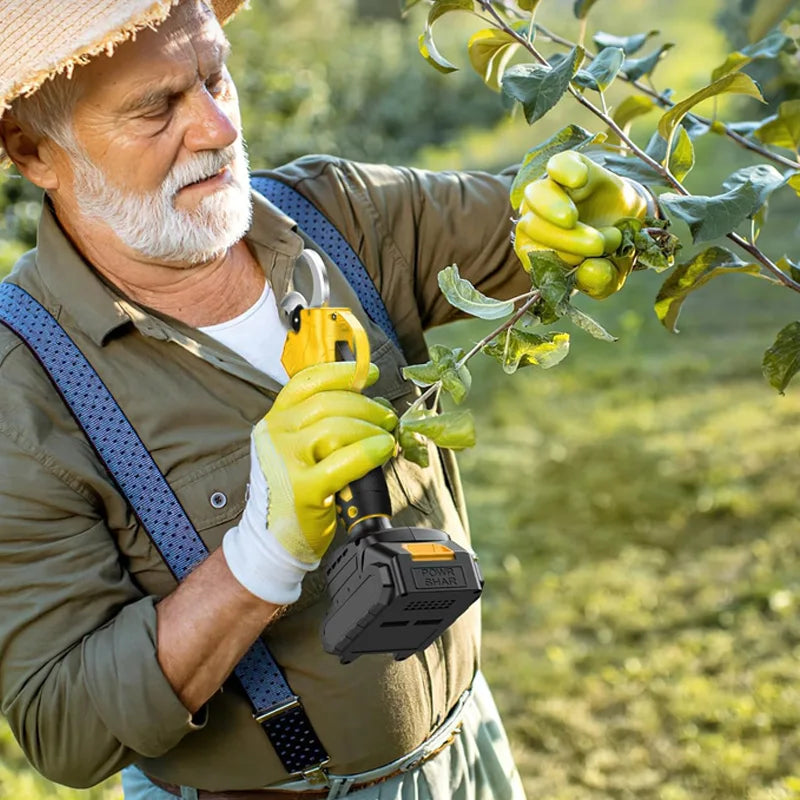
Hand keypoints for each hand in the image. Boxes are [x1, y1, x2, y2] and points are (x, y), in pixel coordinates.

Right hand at [223, 361, 396, 603]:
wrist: (272, 539)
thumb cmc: (292, 491)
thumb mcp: (297, 449)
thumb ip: (322, 423)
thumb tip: (371, 404)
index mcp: (275, 420)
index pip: (308, 382)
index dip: (343, 373)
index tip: (370, 374)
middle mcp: (276, 435)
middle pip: (329, 404)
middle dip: (367, 407)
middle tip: (388, 417)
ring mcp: (285, 462)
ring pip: (336, 428)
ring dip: (370, 429)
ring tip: (386, 438)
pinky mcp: (302, 489)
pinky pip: (343, 462)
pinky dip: (369, 452)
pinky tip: (383, 450)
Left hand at [514, 151, 647, 295]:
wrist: (630, 222)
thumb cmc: (611, 253)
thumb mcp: (610, 273)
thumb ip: (599, 281)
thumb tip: (588, 272)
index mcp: (537, 247)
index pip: (530, 253)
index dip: (552, 259)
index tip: (578, 263)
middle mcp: (535, 218)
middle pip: (532, 226)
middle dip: (563, 240)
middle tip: (596, 245)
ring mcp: (549, 190)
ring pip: (536, 196)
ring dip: (553, 209)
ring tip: (573, 219)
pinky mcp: (567, 166)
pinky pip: (557, 164)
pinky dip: (565, 171)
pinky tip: (580, 180)